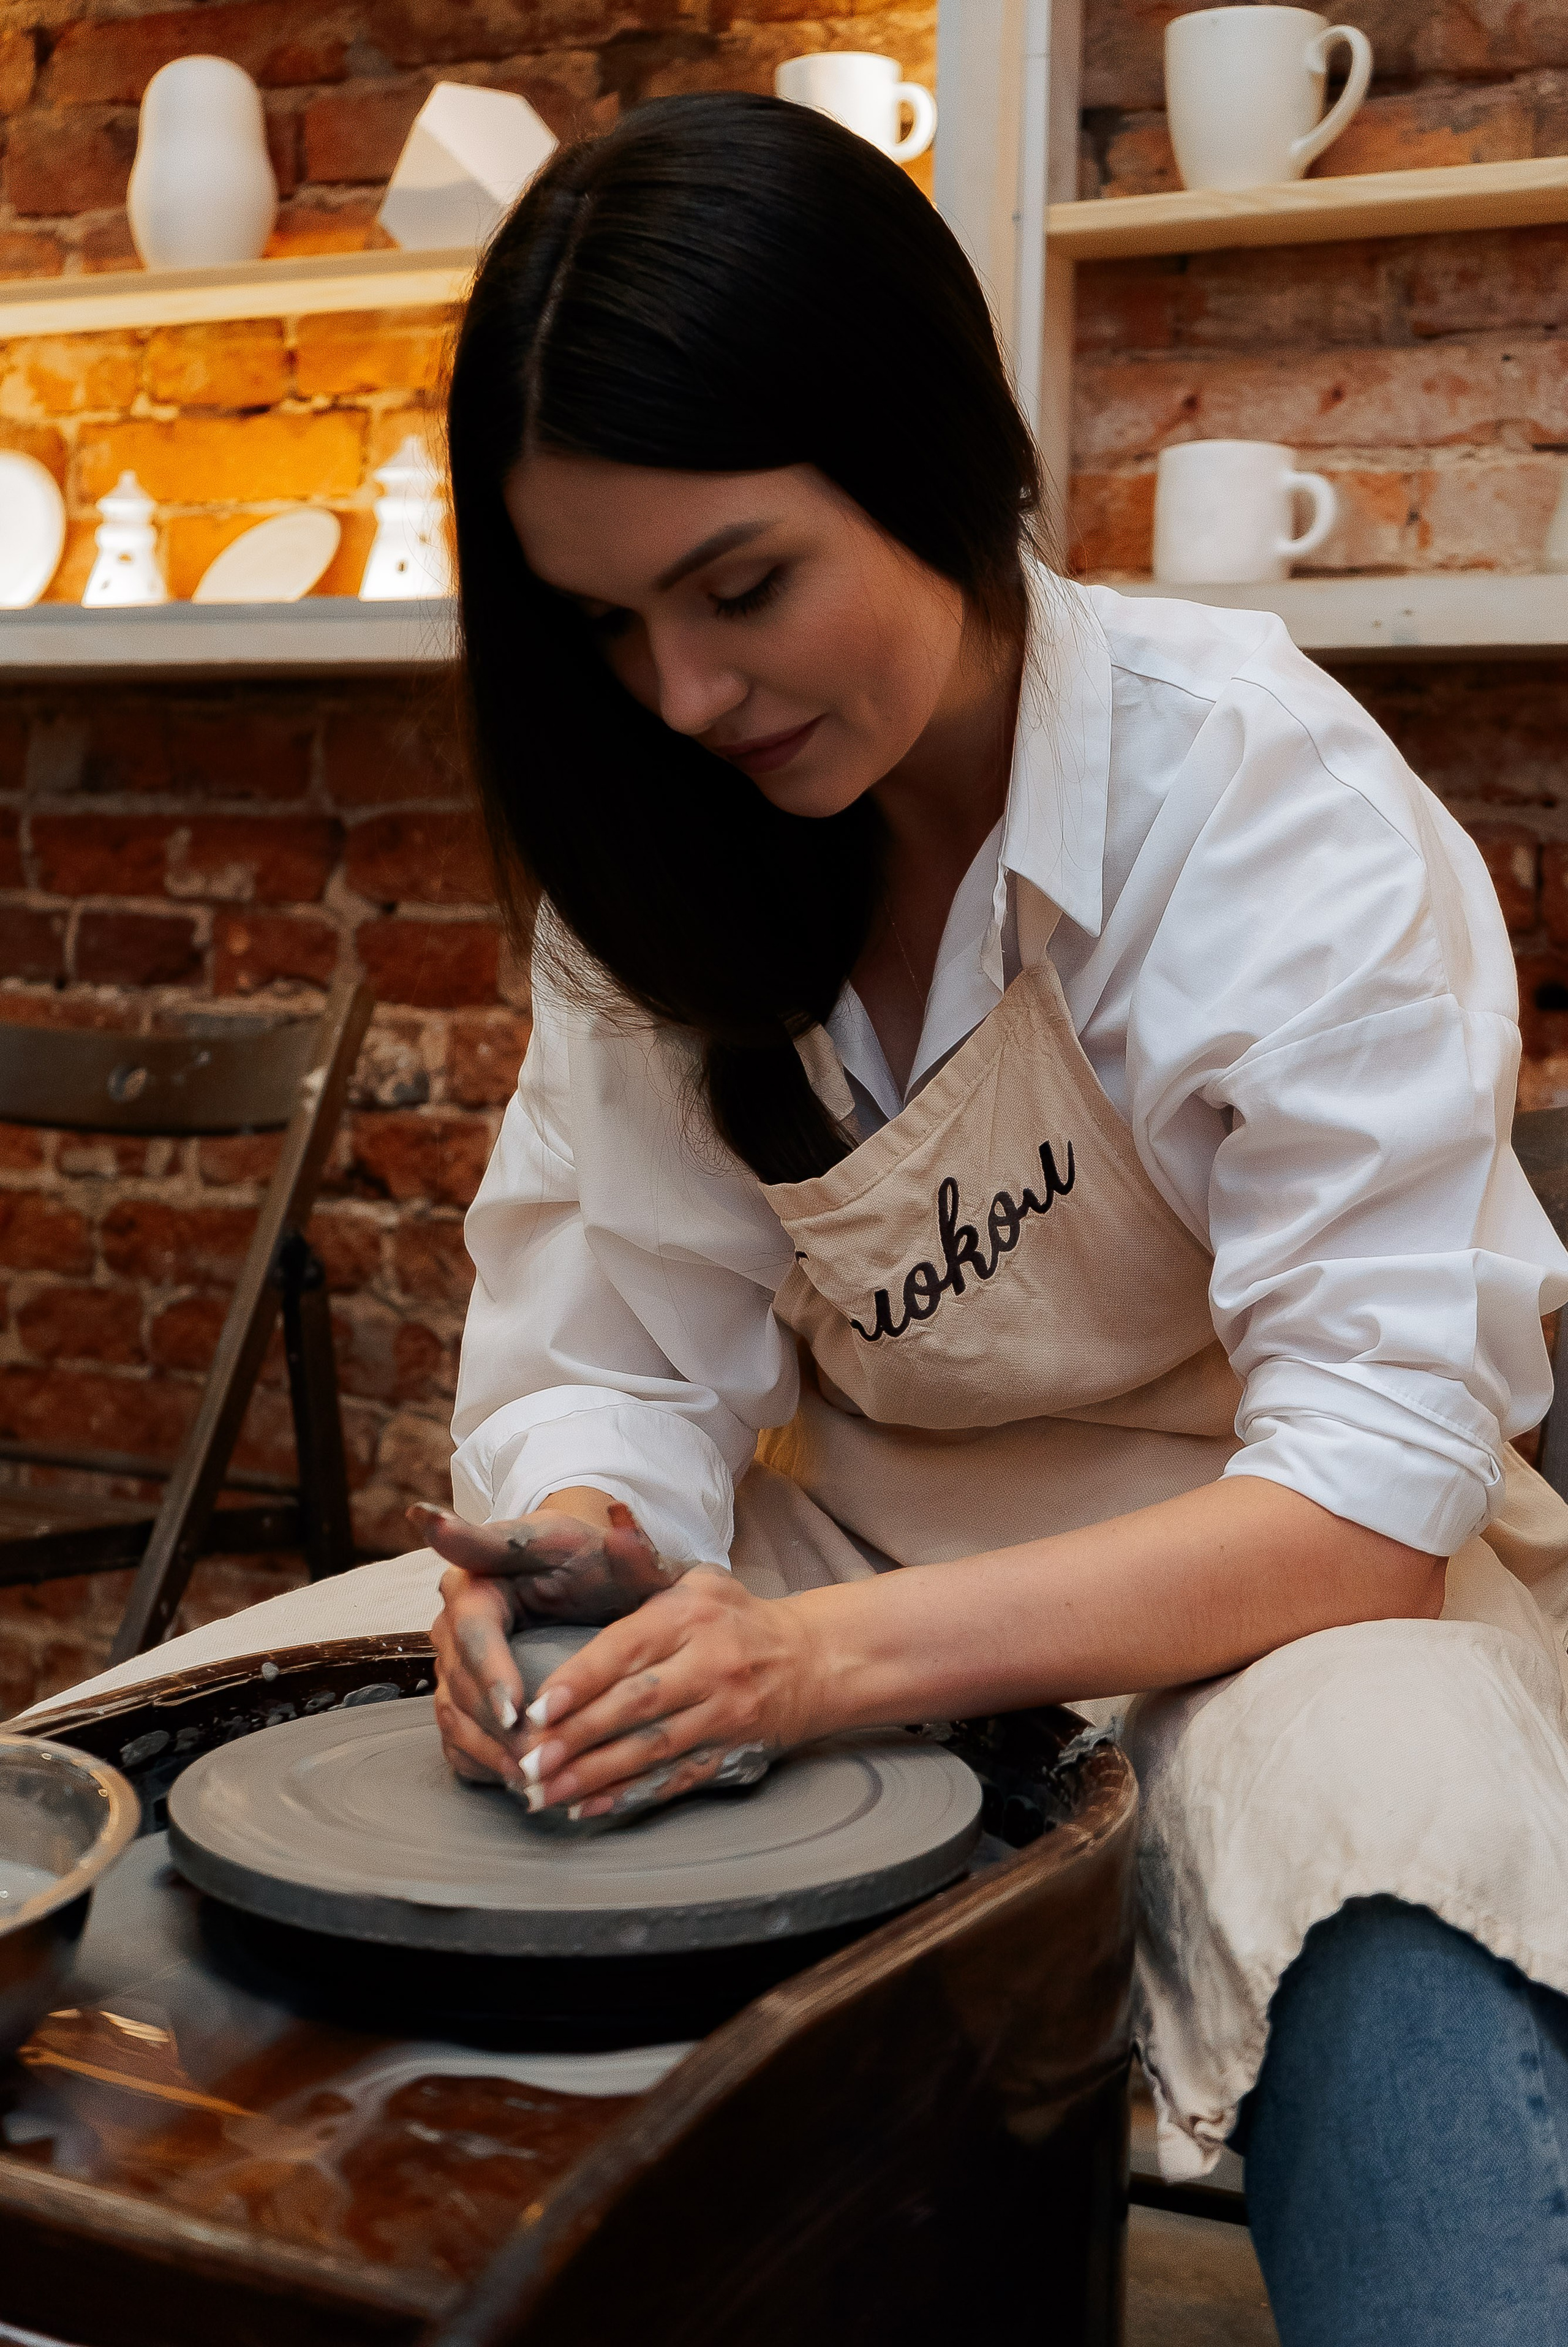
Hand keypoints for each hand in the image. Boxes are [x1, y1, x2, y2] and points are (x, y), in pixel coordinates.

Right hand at [412, 1498, 683, 1789]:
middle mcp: (453, 1620)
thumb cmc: (595, 1559)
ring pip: (454, 1713)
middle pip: (460, 1681)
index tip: (517, 1711)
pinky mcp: (460, 1691)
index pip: (474, 1629)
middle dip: (495, 1726)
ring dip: (488, 1751)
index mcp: (478, 1576)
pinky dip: (481, 1761)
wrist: (585, 1574)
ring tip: (528, 1782)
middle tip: (533, 1764)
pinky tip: (514, 1784)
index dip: (492, 1673)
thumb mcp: (601, 1544)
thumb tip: (617, 1519)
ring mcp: (452, 1660)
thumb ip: (609, 1539)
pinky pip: (457, 1734)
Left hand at [511, 1567, 823, 1824]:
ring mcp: (723, 1714)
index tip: (538, 1709)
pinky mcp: (731, 1752)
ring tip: (546, 1793)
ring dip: (595, 1775)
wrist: (813, 1660)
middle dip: (577, 1737)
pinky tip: (591, 1807)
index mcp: (691, 1616)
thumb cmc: (735, 1618)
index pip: (627, 1649)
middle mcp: (710, 1665)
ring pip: (651, 1748)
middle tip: (528, 1762)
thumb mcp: (696, 1580)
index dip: (581, 1681)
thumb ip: (644, 1565)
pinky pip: (675, 1778)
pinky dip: (631, 1795)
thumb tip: (610, 1526)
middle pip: (635, 1705)